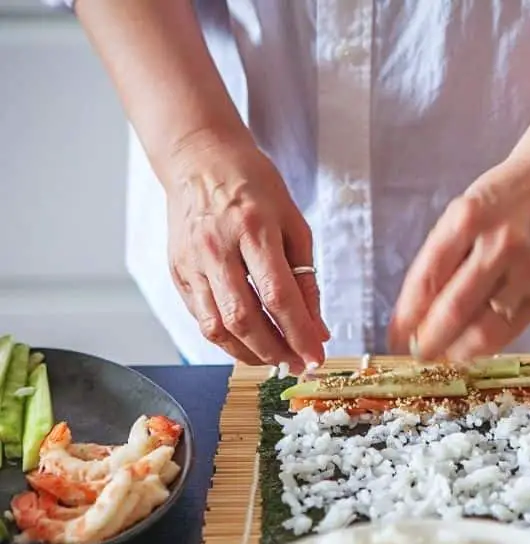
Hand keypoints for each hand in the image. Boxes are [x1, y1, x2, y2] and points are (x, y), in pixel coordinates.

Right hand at [165, 131, 328, 371]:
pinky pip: (202, 319)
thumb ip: (306, 279)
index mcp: (253, 228)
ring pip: (217, 327)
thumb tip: (317, 328)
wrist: (200, 158)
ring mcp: (192, 262)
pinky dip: (227, 340)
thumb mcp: (293, 223)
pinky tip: (249, 343)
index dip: (299, 333)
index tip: (317, 357)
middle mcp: (216, 247)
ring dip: (250, 353)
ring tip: (276, 358)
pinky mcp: (178, 272)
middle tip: (297, 364)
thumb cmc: (254, 185)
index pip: (277, 296)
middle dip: (275, 351)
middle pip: (244, 318)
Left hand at [388, 158, 529, 360]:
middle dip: (429, 341)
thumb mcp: (463, 214)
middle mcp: (498, 244)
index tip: (393, 338)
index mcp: (467, 219)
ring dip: (456, 350)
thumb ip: (441, 259)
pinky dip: (484, 345)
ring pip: (483, 329)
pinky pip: (508, 330)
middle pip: (454, 309)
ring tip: (442, 354)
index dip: (406, 316)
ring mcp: (526, 269)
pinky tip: (470, 347)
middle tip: (416, 354)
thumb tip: (416, 313)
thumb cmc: (502, 200)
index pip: (427, 278)